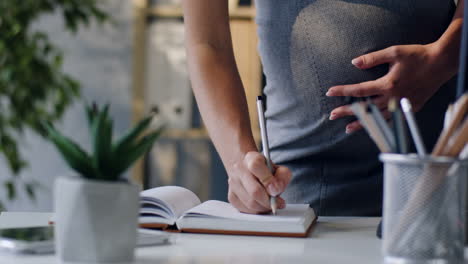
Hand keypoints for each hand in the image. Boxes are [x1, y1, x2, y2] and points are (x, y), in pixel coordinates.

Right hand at [227, 151, 291, 213]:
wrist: (246, 168)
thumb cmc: (264, 170)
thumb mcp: (278, 167)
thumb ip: (282, 176)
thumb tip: (276, 190)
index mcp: (251, 158)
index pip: (256, 166)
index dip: (268, 180)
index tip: (277, 190)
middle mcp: (239, 170)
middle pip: (254, 191)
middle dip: (269, 201)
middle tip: (279, 203)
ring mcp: (233, 183)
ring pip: (250, 203)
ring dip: (264, 207)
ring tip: (271, 204)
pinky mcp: (231, 196)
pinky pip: (245, 210)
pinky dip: (256, 211)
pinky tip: (261, 206)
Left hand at [326, 44, 454, 132]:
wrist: (441, 63)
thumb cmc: (418, 55)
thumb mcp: (394, 52)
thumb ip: (373, 58)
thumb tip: (354, 63)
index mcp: (388, 84)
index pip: (359, 90)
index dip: (343, 91)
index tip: (330, 92)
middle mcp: (393, 98)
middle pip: (365, 108)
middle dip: (347, 112)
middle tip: (332, 115)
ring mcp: (402, 105)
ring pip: (378, 118)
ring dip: (362, 123)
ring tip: (347, 129)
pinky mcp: (410, 108)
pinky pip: (392, 119)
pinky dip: (380, 123)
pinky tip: (373, 127)